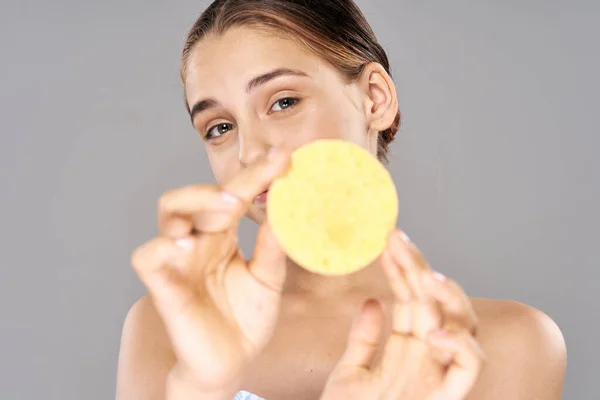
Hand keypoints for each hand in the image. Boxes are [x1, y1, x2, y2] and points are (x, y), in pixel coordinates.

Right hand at [130, 150, 289, 395]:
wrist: (231, 363)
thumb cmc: (245, 320)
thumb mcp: (268, 280)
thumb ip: (272, 250)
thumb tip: (283, 214)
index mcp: (221, 236)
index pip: (235, 197)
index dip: (256, 175)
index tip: (283, 157)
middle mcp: (197, 241)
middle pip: (195, 195)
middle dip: (222, 183)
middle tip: (254, 183)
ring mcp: (178, 261)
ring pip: (169, 213)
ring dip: (196, 201)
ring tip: (228, 205)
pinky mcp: (162, 286)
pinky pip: (147, 256)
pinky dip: (163, 246)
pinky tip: (188, 245)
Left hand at [320, 231, 484, 399]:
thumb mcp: (350, 374)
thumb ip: (365, 338)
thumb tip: (374, 300)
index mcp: (407, 349)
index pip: (411, 298)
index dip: (402, 268)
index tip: (388, 239)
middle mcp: (427, 358)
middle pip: (434, 303)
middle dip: (417, 267)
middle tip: (396, 239)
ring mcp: (438, 377)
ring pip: (462, 325)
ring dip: (446, 296)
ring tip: (423, 275)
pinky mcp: (445, 398)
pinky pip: (470, 367)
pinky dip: (460, 345)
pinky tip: (434, 330)